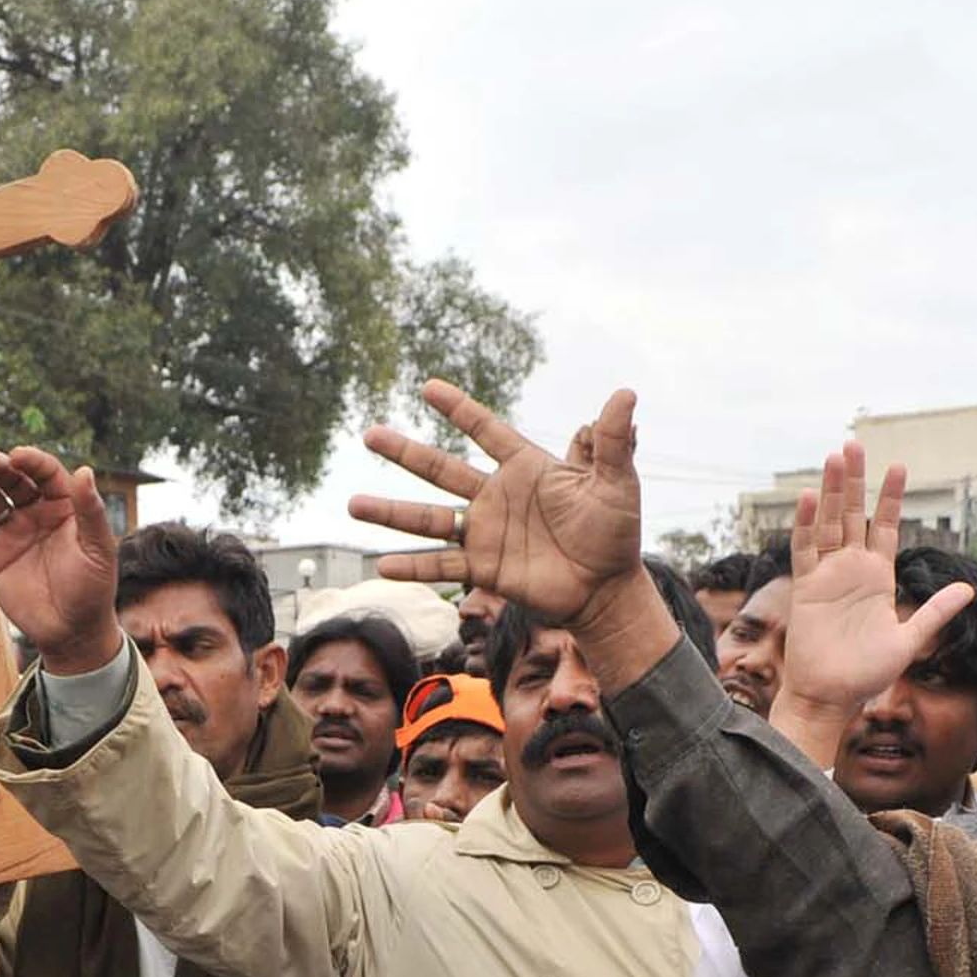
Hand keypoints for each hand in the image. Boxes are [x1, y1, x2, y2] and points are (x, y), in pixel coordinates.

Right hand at [0, 446, 124, 672]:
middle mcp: (37, 514)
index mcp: (65, 507)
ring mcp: (13, 533)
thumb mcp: (98, 549)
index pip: (46, 475)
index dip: (32, 462)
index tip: (18, 456)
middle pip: (14, 482)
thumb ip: (90, 511)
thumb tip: (84, 470)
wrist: (71, 632)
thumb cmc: (93, 590)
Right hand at [356, 380, 645, 625]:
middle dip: (405, 452)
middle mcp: (496, 497)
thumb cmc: (616, 531)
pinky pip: (441, 567)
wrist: (608, 588)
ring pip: (428, 518)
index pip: (486, 431)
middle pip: (441, 469)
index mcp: (525, 468)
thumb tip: (624, 394)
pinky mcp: (484, 569)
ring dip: (391, 512)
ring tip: (352, 504)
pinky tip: (381, 566)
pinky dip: (412, 567)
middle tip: (369, 434)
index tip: (427, 387)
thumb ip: (612, 442)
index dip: (459, 410)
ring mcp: (485, 534)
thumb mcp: (616, 482)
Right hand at [773, 443, 974, 730]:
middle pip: (852, 515)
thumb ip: (934, 612)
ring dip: (830, 491)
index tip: (899, 467)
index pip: (886, 526)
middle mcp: (851, 570)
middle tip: (853, 445)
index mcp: (877, 577)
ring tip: (834, 458)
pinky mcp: (806, 588)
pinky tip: (808, 497)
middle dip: (854, 480)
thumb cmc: (867, 674)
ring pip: (828, 524)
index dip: (892, 497)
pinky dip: (806, 524)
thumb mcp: (908, 640)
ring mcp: (826, 576)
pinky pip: (805, 550)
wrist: (831, 697)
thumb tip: (968, 589)